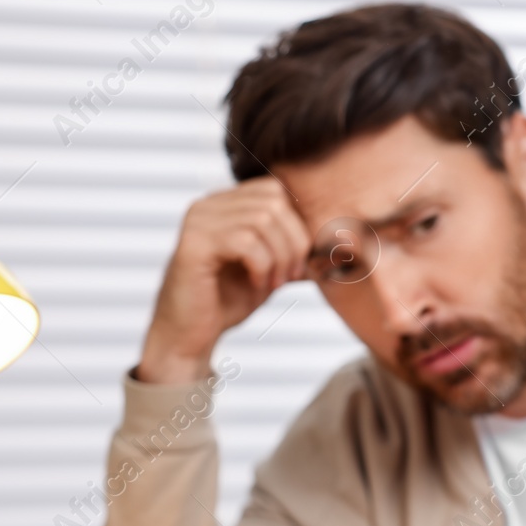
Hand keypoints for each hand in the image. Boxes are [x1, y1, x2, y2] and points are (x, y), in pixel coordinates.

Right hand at [138, 177, 310, 383]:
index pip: (276, 190)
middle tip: (289, 277)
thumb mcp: (271, 269)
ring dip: (279, 257)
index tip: (298, 263)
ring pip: (263, 220)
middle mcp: (209, 204)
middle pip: (274, 201)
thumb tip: (336, 239)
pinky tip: (257, 285)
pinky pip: (245, 242)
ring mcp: (198, 220)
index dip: (297, 225)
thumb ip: (294, 249)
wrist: (189, 334)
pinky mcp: (193, 244)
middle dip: (293, 241)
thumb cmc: (228, 301)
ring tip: (274, 283)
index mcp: (225, 204)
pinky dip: (262, 266)